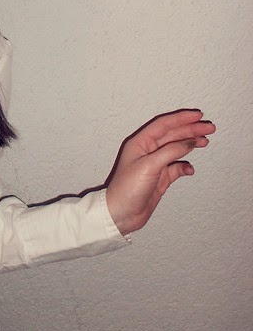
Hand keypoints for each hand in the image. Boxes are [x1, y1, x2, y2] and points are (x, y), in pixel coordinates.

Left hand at [105, 109, 214, 235]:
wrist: (121, 213)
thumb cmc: (126, 189)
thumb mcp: (149, 166)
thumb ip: (171, 151)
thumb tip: (189, 142)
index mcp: (140, 143)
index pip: (164, 125)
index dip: (182, 119)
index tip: (199, 116)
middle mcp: (148, 151)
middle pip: (172, 135)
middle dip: (191, 129)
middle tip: (209, 128)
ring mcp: (154, 164)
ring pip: (176, 149)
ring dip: (191, 144)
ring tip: (205, 141)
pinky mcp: (160, 178)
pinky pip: (176, 167)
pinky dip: (185, 166)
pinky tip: (190, 169)